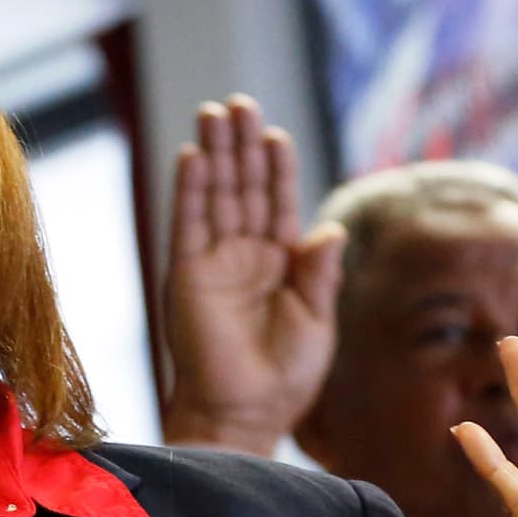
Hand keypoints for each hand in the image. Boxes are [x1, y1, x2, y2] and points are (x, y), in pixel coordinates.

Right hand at [158, 97, 341, 452]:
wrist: (243, 413)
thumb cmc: (284, 377)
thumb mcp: (316, 320)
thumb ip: (319, 273)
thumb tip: (331, 228)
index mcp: (280, 264)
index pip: (277, 202)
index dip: (276, 168)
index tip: (276, 134)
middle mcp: (244, 256)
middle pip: (242, 187)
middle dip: (241, 145)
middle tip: (240, 103)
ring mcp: (213, 262)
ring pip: (215, 195)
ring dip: (214, 153)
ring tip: (215, 112)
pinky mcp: (186, 274)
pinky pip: (189, 222)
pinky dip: (190, 188)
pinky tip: (194, 155)